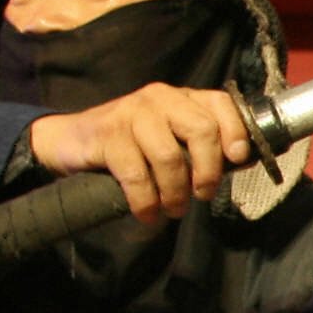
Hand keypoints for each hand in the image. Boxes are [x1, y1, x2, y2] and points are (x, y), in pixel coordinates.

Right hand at [28, 83, 251, 221]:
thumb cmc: (131, 146)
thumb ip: (201, 147)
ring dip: (175, 193)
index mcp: (182, 98)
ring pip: (170, 157)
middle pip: (201, 130)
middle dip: (208, 171)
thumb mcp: (170, 140)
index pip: (220, 104)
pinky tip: (147, 213)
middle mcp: (160, 98)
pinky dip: (146, 202)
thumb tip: (241, 161)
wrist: (71, 141)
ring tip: (172, 210)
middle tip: (202, 196)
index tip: (238, 160)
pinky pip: (137, 175)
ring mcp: (132, 113)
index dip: (236, 131)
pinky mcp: (108, 133)